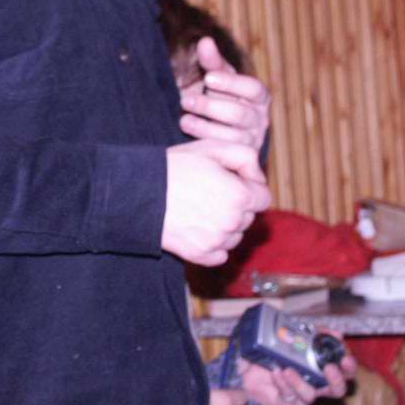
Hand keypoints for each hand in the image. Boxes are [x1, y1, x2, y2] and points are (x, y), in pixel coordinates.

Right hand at [162, 139, 270, 265]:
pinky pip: (220, 254)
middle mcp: (232, 222)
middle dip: (237, 205)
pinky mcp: (201, 255)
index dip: (251, 188)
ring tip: (201, 208)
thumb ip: (246, 157)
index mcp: (240, 195)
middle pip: (249, 217)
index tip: (233, 183)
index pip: (264, 198)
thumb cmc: (176, 167)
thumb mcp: (213, 148)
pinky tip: (197, 227)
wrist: (140, 192)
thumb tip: (257, 178)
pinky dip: (214, 244)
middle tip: (210, 192)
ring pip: (235, 236)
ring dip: (226, 225)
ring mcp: (217, 241)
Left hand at [178, 37, 270, 151]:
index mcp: (259, 96)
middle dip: (210, 107)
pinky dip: (203, 140)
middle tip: (185, 100)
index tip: (208, 78)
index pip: (253, 88)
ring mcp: (252, 141)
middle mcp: (261, 119)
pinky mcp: (241, 157)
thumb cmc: (221, 96)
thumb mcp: (217, 78)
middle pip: (239, 115)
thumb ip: (212, 61)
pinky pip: (224, 151)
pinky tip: (186, 128)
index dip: (231, 83)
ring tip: (184, 118)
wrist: (222, 127)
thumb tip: (205, 41)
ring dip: (205, 126)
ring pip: (232, 136)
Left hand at [239, 344, 355, 404]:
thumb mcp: (296, 338)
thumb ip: (314, 334)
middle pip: (337, 390)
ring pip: (309, 396)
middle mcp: (317, 385)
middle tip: (330, 368)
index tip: (345, 356)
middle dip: (337, 380)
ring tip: (289, 369)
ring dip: (300, 382)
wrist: (256, 370)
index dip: (349, 366)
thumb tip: (333, 331)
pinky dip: (282, 382)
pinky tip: (276, 371)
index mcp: (324, 368)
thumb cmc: (280, 353)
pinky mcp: (286, 402)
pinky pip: (287, 395)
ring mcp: (302, 395)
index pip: (345, 371)